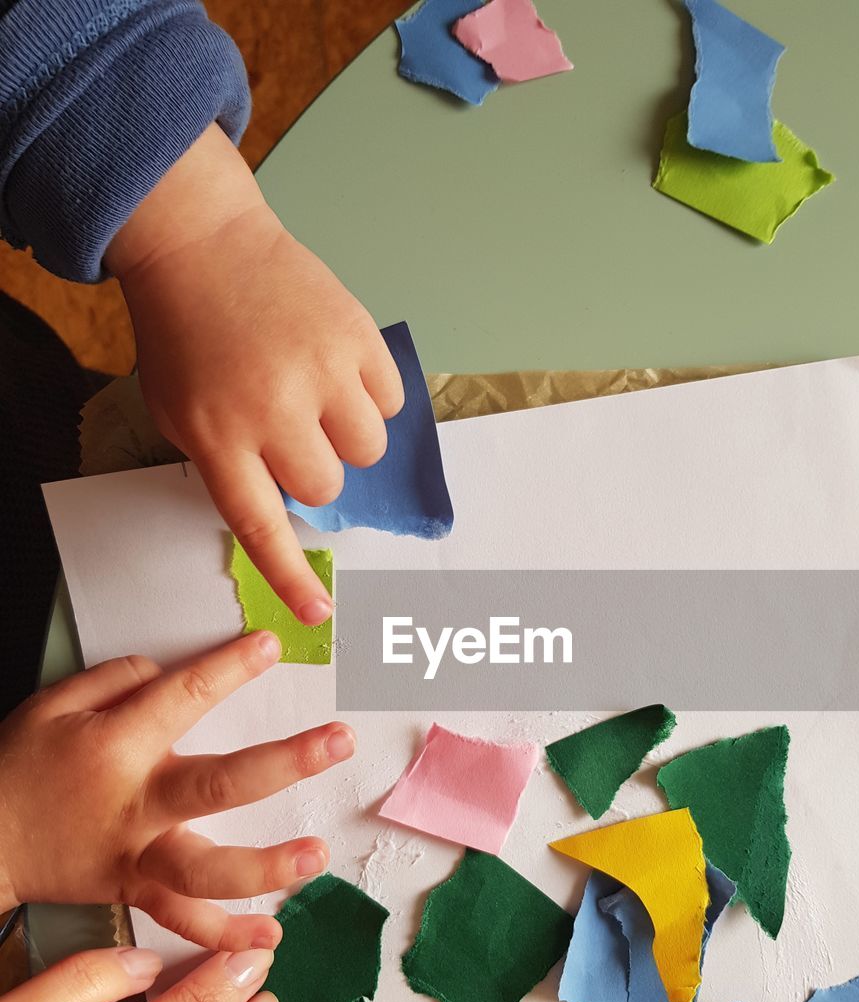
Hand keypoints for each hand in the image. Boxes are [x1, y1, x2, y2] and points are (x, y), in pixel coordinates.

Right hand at [0, 631, 354, 948]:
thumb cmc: (20, 768)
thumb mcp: (53, 704)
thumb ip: (117, 681)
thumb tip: (169, 671)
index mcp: (115, 746)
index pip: (183, 698)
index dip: (230, 668)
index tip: (272, 647)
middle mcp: (134, 804)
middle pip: (218, 785)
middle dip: (285, 763)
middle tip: (338, 743)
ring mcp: (136, 855)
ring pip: (206, 869)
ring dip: (267, 865)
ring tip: (317, 855)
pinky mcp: (134, 892)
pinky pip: (182, 920)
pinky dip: (223, 934)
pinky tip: (267, 937)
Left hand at [105, 124, 404, 624]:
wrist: (203, 244)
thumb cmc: (186, 338)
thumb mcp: (181, 414)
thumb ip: (229, 465)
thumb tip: (290, 506)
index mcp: (218, 436)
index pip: (260, 523)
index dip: (290, 574)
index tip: (318, 614)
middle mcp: (273, 409)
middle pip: (327, 487)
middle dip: (316, 472)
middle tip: (295, 434)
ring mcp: (321, 370)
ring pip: (368, 449)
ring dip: (349, 436)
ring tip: (321, 397)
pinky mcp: (357, 336)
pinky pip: (391, 399)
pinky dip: (372, 394)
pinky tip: (338, 367)